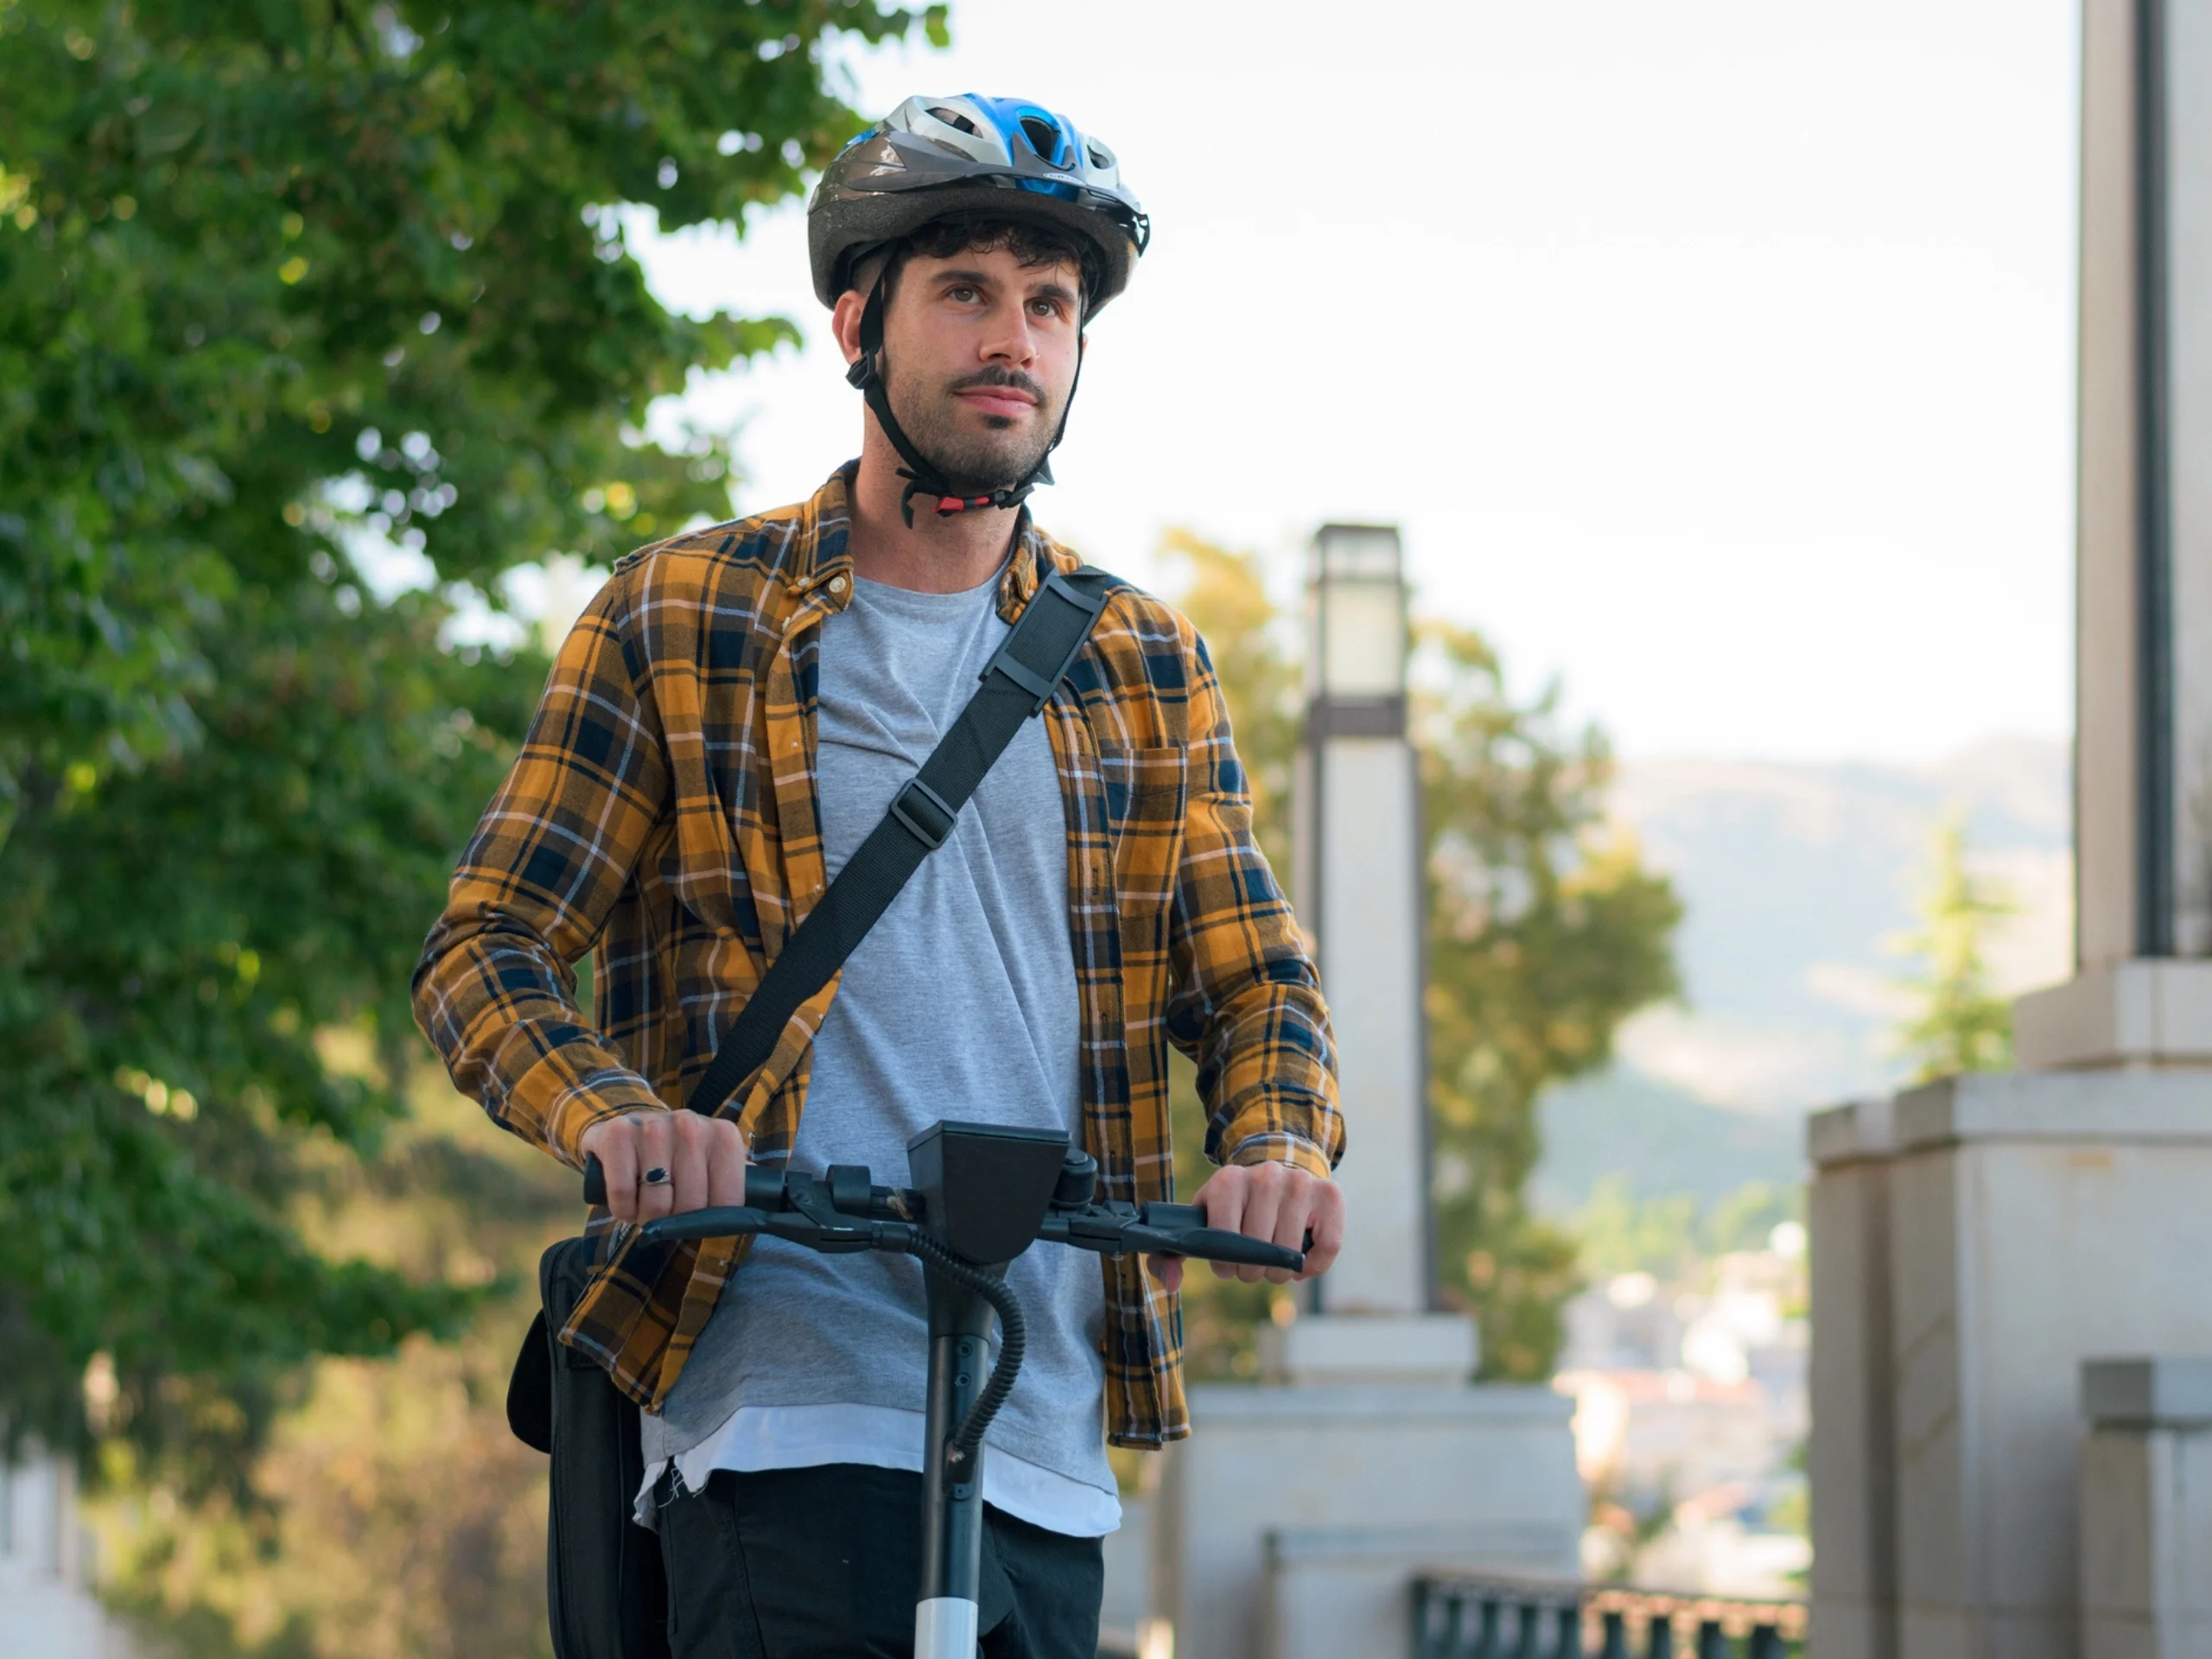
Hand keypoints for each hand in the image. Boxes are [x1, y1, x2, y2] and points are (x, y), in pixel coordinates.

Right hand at [579, 1111, 748, 1224]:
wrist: (630, 1124)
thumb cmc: (677, 1155)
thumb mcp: (711, 1165)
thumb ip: (733, 1186)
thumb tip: (754, 1216)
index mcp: (723, 1136)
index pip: (729, 1202)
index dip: (710, 1221)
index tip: (698, 1216)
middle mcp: (691, 1125)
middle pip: (691, 1206)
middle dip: (675, 1221)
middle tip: (667, 1211)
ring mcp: (653, 1126)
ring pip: (656, 1204)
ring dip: (646, 1217)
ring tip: (646, 1203)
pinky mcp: (618, 1134)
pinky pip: (623, 1194)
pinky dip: (622, 1209)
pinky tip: (627, 1199)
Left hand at [1148, 1162, 1344, 1292]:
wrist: (1277, 1173)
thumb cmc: (1234, 1209)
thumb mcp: (1201, 1221)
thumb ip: (1173, 1254)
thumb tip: (1171, 1284)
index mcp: (1227, 1180)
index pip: (1225, 1240)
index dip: (1225, 1265)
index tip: (1227, 1265)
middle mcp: (1265, 1176)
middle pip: (1260, 1252)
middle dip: (1253, 1271)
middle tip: (1252, 1264)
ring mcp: (1300, 1182)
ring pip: (1290, 1254)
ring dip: (1280, 1272)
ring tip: (1273, 1261)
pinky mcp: (1329, 1194)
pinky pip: (1327, 1249)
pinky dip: (1313, 1267)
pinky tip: (1299, 1263)